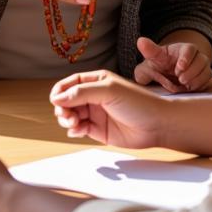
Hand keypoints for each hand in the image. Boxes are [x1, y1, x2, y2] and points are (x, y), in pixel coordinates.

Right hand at [51, 69, 168, 148]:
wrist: (156, 125)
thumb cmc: (138, 103)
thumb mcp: (109, 91)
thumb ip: (82, 92)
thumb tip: (57, 97)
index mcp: (97, 81)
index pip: (72, 82)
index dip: (61, 90)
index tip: (55, 99)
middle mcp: (94, 96)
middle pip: (68, 100)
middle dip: (63, 107)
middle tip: (67, 115)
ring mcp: (96, 113)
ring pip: (71, 115)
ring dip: (67, 119)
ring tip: (74, 123)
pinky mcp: (98, 131)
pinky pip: (78, 129)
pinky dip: (73, 130)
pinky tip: (78, 130)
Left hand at [133, 36, 211, 92]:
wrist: (168, 75)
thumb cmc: (161, 64)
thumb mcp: (154, 57)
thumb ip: (149, 51)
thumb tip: (141, 41)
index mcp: (183, 49)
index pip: (190, 49)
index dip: (186, 58)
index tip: (179, 68)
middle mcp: (196, 56)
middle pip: (202, 60)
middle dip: (192, 72)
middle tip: (181, 80)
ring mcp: (202, 67)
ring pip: (207, 72)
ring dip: (197, 80)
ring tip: (185, 86)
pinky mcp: (205, 79)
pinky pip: (210, 82)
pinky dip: (202, 86)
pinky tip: (191, 89)